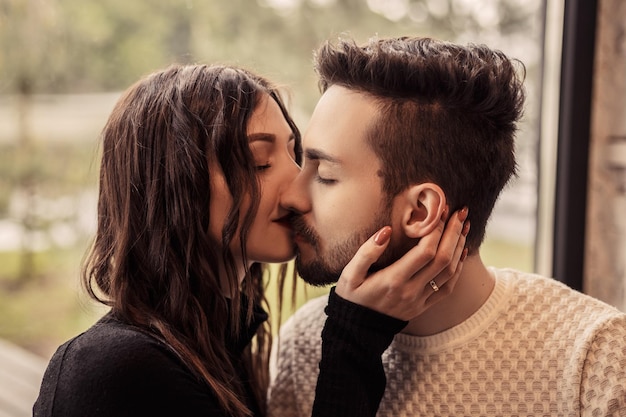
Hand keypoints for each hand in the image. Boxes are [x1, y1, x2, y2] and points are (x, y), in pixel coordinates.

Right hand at [334, 207, 468, 320]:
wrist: (356, 328)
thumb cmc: (351, 296)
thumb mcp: (350, 273)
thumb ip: (367, 252)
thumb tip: (387, 231)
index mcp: (393, 279)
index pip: (425, 252)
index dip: (436, 230)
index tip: (439, 212)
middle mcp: (411, 290)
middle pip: (442, 259)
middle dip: (453, 233)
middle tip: (459, 213)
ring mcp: (420, 300)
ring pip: (449, 272)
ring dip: (459, 247)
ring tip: (463, 227)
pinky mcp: (424, 306)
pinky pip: (448, 287)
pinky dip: (458, 268)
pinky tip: (461, 252)